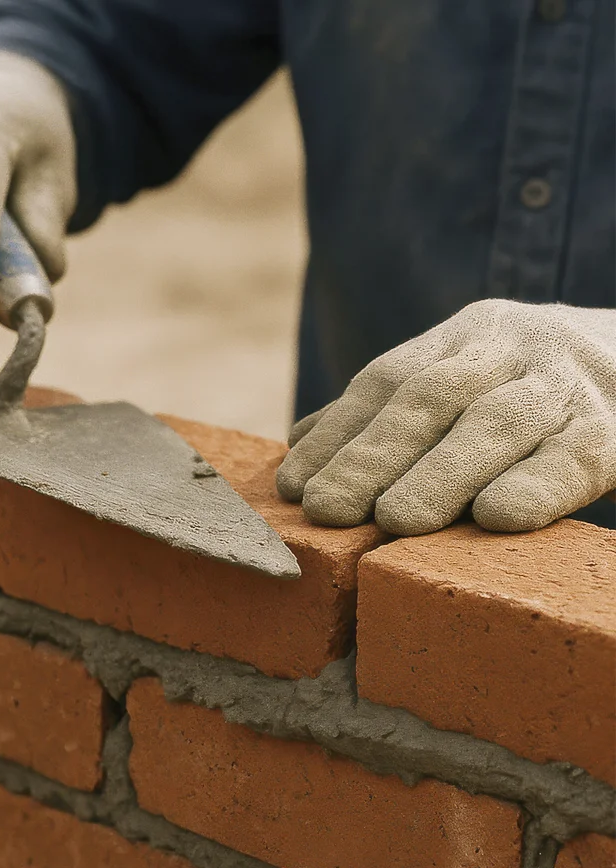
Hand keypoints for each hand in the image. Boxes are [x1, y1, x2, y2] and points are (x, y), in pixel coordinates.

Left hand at [277, 300, 615, 533]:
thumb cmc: (532, 384)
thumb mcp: (464, 373)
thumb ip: (391, 407)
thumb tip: (302, 439)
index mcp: (463, 336)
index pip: (387, 380)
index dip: (339, 433)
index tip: (295, 485)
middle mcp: (511, 349)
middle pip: (434, 397)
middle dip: (375, 455)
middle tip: (331, 509)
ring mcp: (565, 384)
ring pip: (499, 422)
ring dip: (443, 473)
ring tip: (396, 521)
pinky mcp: (615, 429)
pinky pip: (576, 455)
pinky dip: (537, 485)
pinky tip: (499, 518)